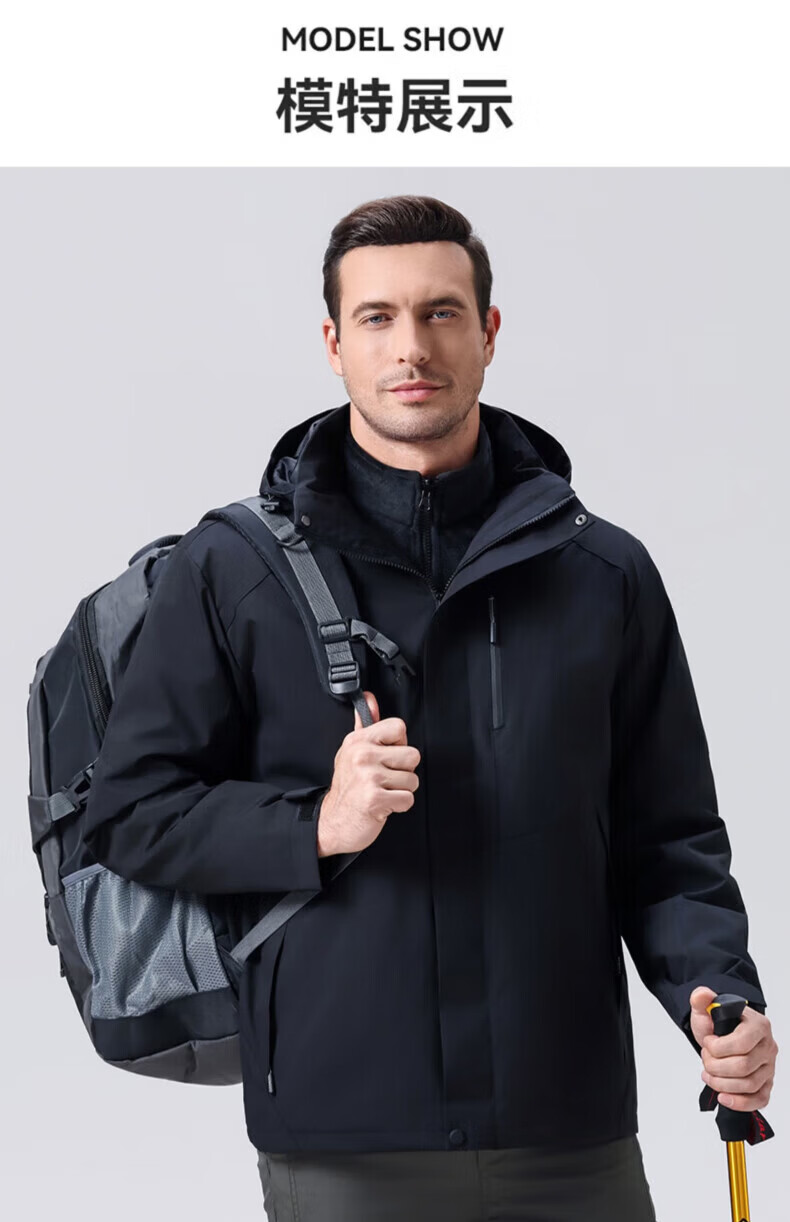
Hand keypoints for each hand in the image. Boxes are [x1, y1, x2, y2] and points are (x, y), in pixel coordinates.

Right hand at [316, 690, 420, 857]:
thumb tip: (369, 699)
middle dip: (404, 772)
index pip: (399, 727)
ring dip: (401, 791)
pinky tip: (384, 804)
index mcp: (358, 741)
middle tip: (385, 779)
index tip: (387, 756)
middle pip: (413, 755)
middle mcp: (362, 755)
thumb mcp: (351, 751)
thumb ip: (364, 724)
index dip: (399, 744)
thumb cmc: (347, 787)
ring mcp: (368, 777)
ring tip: (383, 791)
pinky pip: (407, 799)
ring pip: (412, 780)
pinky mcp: (375, 799)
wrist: (334, 821)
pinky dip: (399, 806)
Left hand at [689, 986, 777, 1110]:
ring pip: (749, 1084)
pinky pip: (759, 1099)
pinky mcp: (766, 1084)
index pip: (741, 1043)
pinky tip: (723, 1097)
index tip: (707, 1043)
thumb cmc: (718, 1024)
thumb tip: (702, 995)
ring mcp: (769, 1067)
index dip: (718, 1047)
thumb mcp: (706, 1010)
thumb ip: (701, 999)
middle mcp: (768, 1047)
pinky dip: (740, 1102)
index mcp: (758, 1025)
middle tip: (705, 1059)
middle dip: (716, 1066)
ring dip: (722, 1084)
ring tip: (708, 1075)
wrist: (724, 1036)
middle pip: (744, 1066)